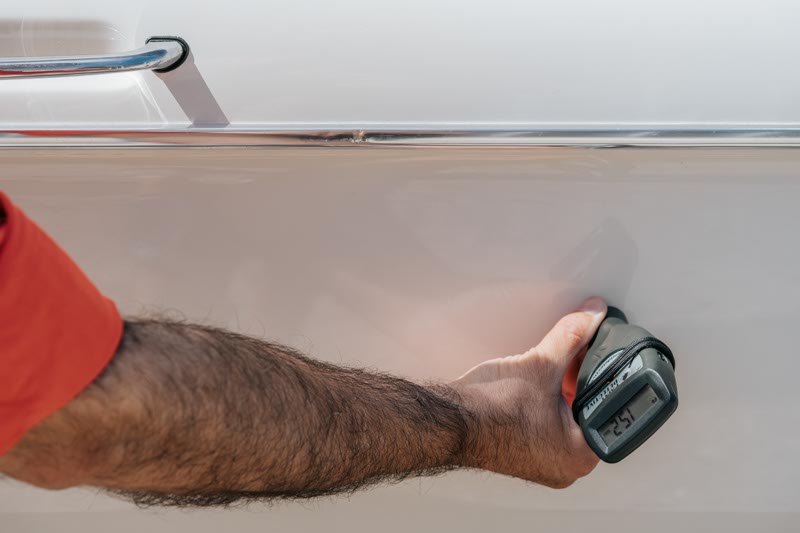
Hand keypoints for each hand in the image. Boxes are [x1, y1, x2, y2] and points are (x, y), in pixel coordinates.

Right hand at [449, 297, 606, 487]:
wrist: (450, 421)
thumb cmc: (489, 410)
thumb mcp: (540, 364)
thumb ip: (572, 337)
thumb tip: (592, 316)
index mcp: (580, 455)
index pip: (610, 410)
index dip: (604, 380)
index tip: (597, 361)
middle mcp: (566, 468)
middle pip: (589, 414)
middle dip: (581, 386)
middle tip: (568, 369)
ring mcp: (544, 465)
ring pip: (568, 421)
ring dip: (562, 395)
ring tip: (546, 380)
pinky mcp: (526, 457)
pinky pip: (549, 428)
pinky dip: (546, 407)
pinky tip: (532, 392)